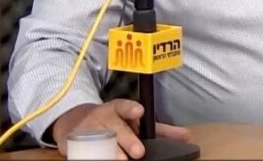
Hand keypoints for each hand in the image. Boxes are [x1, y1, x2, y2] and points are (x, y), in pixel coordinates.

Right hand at [51, 100, 191, 159]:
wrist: (76, 122)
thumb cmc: (115, 122)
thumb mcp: (136, 122)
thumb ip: (161, 130)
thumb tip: (187, 136)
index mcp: (118, 109)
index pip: (124, 106)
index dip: (131, 108)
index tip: (139, 112)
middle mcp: (103, 118)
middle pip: (115, 129)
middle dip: (127, 140)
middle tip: (138, 152)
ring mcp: (88, 131)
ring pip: (100, 142)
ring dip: (111, 152)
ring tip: (120, 159)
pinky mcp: (75, 144)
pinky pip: (85, 152)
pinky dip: (94, 157)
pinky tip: (101, 159)